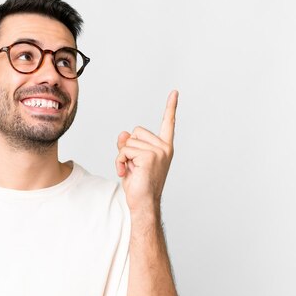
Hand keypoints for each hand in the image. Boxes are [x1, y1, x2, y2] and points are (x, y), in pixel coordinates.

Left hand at [115, 90, 177, 209]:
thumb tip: (123, 133)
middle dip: (128, 147)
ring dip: (123, 156)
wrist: (143, 203)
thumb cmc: (139, 185)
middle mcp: (164, 147)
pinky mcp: (149, 156)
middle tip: (132, 165)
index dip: (170, 107)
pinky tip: (126, 172)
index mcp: (164, 147)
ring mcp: (158, 151)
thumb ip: (128, 145)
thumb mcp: (132, 161)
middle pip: (135, 132)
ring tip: (130, 171)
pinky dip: (120, 161)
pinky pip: (124, 150)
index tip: (174, 92)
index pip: (168, 124)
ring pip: (128, 142)